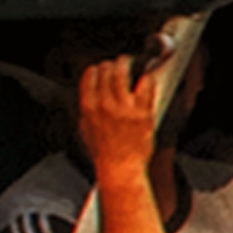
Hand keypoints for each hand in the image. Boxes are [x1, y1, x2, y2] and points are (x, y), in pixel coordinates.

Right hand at [72, 52, 161, 179]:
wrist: (121, 169)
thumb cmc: (104, 154)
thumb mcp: (86, 130)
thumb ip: (87, 111)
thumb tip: (90, 95)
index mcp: (88, 108)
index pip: (89, 76)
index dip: (97, 69)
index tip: (101, 68)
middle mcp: (104, 105)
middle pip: (106, 70)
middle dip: (112, 64)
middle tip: (118, 64)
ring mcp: (124, 107)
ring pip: (123, 72)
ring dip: (127, 63)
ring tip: (130, 63)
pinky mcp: (143, 112)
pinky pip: (145, 84)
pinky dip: (146, 76)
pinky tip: (147, 76)